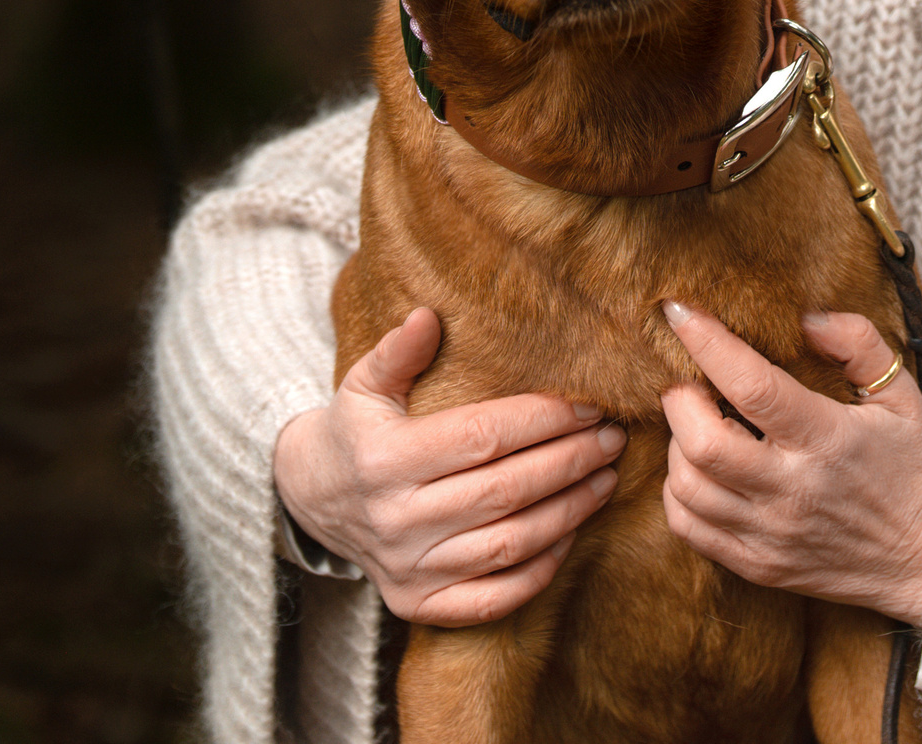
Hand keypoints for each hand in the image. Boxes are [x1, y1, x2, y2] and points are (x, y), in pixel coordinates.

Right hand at [273, 307, 625, 625]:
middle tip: (612, 438)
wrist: (309, 500)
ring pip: (508, 544)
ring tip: (605, 478)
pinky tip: (571, 534)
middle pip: (504, 491)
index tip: (589, 404)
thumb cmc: (354, 432)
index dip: (543, 419)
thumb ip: (396, 352)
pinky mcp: (417, 604)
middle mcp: (396, 520)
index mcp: (384, 460)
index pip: (482, 437)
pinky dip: (538, 570)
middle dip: (569, 461)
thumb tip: (428, 316)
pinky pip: (492, 597)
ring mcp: (408, 569)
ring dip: (568, 512)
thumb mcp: (362, 386)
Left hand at [659, 302, 921, 624]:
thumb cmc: (918, 469)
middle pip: (701, 443)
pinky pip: (690, 529)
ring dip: (678, 444)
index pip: (752, 386)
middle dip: (678, 399)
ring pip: (686, 487)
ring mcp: (771, 533)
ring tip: (697, 424)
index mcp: (828, 440)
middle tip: (687, 379)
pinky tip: (700, 471)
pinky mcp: (759, 565)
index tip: (679, 311)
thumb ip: (858, 344)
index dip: (707, 343)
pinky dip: (679, 493)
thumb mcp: (903, 395)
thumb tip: (806, 319)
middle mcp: (792, 490)